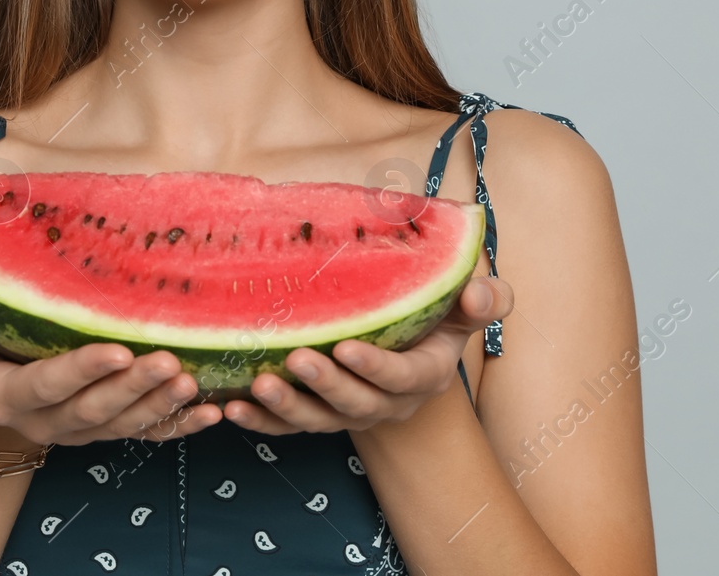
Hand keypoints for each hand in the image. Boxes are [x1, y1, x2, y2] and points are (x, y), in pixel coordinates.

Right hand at [0, 280, 223, 447]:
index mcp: (5, 396)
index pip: (46, 385)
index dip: (81, 371)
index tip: (116, 349)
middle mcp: (45, 421)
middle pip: (94, 409)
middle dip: (133, 387)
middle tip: (168, 360)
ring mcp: (79, 429)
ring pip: (124, 424)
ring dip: (160, 405)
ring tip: (191, 380)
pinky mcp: (105, 429)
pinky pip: (145, 435)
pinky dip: (178, 427)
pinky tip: (210, 414)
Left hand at [221, 273, 512, 434]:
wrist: (410, 343)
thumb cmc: (437, 313)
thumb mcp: (466, 305)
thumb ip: (485, 299)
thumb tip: (478, 293)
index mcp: (424, 375)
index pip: (402, 378)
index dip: (375, 368)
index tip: (346, 346)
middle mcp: (386, 402)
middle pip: (355, 403)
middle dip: (325, 385)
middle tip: (296, 358)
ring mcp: (349, 413)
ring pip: (318, 420)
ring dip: (286, 407)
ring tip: (258, 385)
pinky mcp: (318, 415)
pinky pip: (288, 426)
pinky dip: (261, 421)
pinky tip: (233, 406)